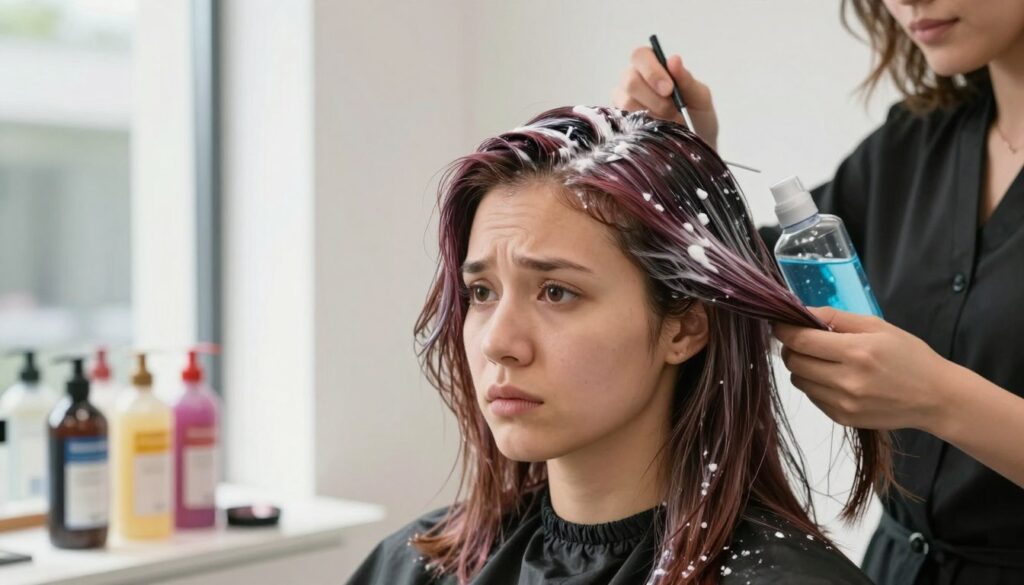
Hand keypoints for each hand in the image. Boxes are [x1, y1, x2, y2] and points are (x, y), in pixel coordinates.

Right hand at [611, 47, 718, 149]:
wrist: (693, 148)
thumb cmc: (697, 119)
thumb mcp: (700, 99)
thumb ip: (687, 80)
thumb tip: (673, 59)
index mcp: (653, 66)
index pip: (640, 56)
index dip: (651, 70)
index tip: (669, 89)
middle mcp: (634, 81)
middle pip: (629, 79)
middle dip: (652, 97)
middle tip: (672, 111)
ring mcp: (623, 102)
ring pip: (625, 101)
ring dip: (649, 113)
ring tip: (668, 122)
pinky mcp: (619, 122)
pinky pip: (622, 120)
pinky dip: (641, 126)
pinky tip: (654, 130)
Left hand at [772, 306, 957, 431]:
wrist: (935, 397)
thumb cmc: (908, 356)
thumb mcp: (877, 326)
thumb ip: (836, 317)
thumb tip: (801, 312)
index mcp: (857, 352)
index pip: (801, 340)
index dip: (784, 329)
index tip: (780, 323)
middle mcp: (847, 381)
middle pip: (794, 362)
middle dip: (792, 348)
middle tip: (804, 340)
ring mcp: (844, 404)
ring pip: (798, 381)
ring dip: (802, 367)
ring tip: (823, 360)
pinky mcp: (843, 419)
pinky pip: (812, 397)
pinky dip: (815, 385)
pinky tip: (835, 378)